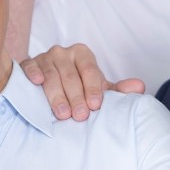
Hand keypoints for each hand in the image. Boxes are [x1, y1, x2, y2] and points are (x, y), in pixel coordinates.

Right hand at [21, 44, 144, 120]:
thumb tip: (140, 88)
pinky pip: (30, 67)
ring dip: (57, 95)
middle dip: (75, 97)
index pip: (90, 70)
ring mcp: (45, 57)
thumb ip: (118, 90)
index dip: (93, 88)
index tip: (95, 106)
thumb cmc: (78, 87)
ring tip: (62, 114)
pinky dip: (33, 73)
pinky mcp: (29, 64)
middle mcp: (63, 52)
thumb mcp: (97, 88)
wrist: (53, 84)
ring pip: (51, 75)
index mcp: (82, 54)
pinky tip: (36, 83)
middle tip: (79, 116)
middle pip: (70, 75)